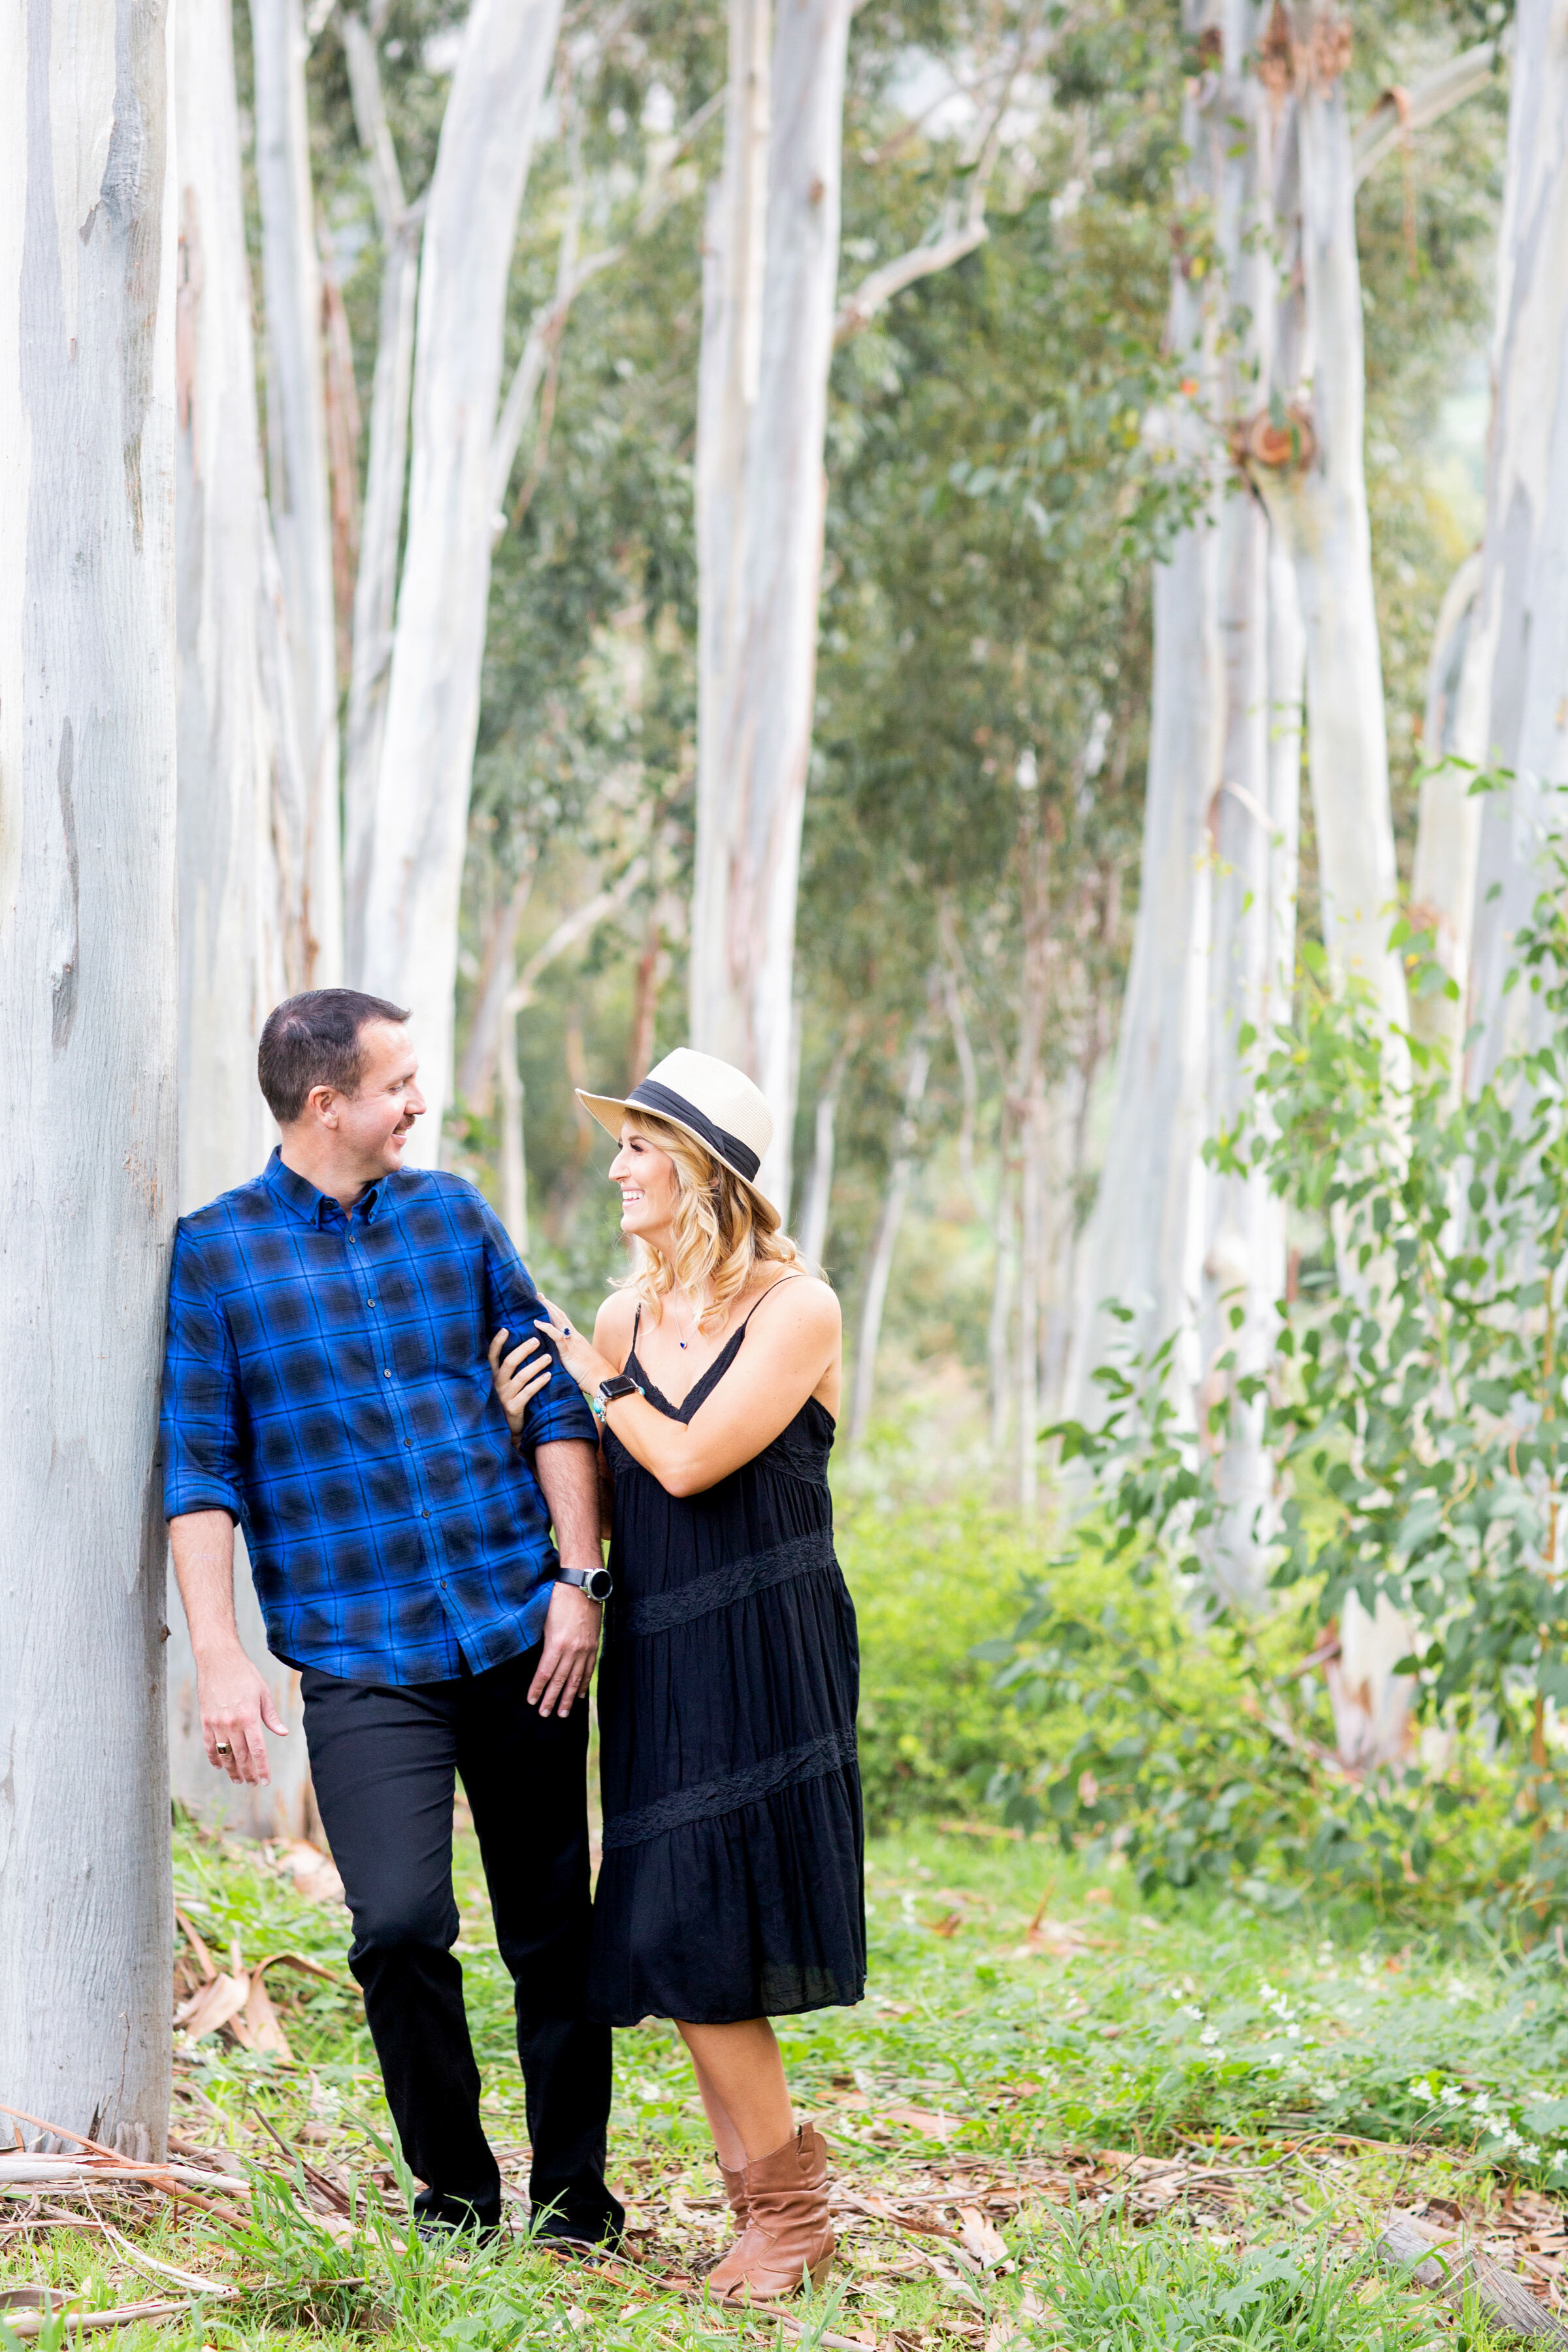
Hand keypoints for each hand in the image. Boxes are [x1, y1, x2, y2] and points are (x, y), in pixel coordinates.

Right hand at [198, 1645, 285, 1784]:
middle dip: (248, 1772)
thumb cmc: (245, 1674)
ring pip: (224, 1754)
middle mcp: (232, 1723)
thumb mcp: (263, 1692)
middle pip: (241, 1756)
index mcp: (249, 1717)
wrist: (218, 1660)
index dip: (262, 1768)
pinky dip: (214, 1757)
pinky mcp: (205, 1720)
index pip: (258, 1750)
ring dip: (231, 1769)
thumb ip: (271, 1716)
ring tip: (238, 1779)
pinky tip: (219, 1766)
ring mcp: (216, 1723)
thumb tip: (283, 1733)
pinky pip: (208, 1745)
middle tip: (252, 1783)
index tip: (265, 1781)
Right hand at [489, 1326, 553, 1437]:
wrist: (506, 1428)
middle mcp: (496, 1384)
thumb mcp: (503, 1384)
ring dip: (536, 1365)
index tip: (506, 1329)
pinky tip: (549, 1375)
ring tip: (548, 1357)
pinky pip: (528, 1392)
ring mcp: (504, 1396)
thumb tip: (519, 1346)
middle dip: (523, 1350)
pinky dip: (539, 1382)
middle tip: (536, 1340)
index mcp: (492, 1376)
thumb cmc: (507, 1399)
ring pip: (521, 1376)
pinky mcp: (514, 1407)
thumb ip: (507, 1369)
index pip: (491, 1356)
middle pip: (509, 1362)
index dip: (497, 1342)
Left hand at [528, 1581, 601, 1716]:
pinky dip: (583, 1684)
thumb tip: (538, 1662)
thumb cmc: (559, 1600)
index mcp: (556, 1644)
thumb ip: (543, 1644)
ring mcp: (585, 1649)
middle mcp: (572, 1650)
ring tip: (564, 1713)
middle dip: (552, 1699)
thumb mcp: (545, 1621)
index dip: (537, 1689)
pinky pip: (589, 1670)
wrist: (583, 1586)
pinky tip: (579, 1694)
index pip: (544, 1674)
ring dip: (569, 1698)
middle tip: (546, 1714)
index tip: (531, 1701)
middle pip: (560, 1681)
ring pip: (576, 1679)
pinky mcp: (594, 1645)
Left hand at [533, 1295, 614, 1395]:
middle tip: (538, 1295)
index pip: (563, 1322)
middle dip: (549, 1305)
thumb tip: (559, 1359)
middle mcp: (575, 1337)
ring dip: (547, 1309)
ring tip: (537, 1299)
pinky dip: (546, 1327)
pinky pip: (557, 1336)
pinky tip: (536, 1322)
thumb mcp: (578, 1364)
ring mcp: (572, 1343)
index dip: (554, 1312)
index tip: (546, 1303)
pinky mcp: (569, 1352)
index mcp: (576, 1340)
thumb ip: (569, 1358)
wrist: (603, 1381)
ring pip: (558, 1321)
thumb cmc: (593, 1376)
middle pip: (560, 1316)